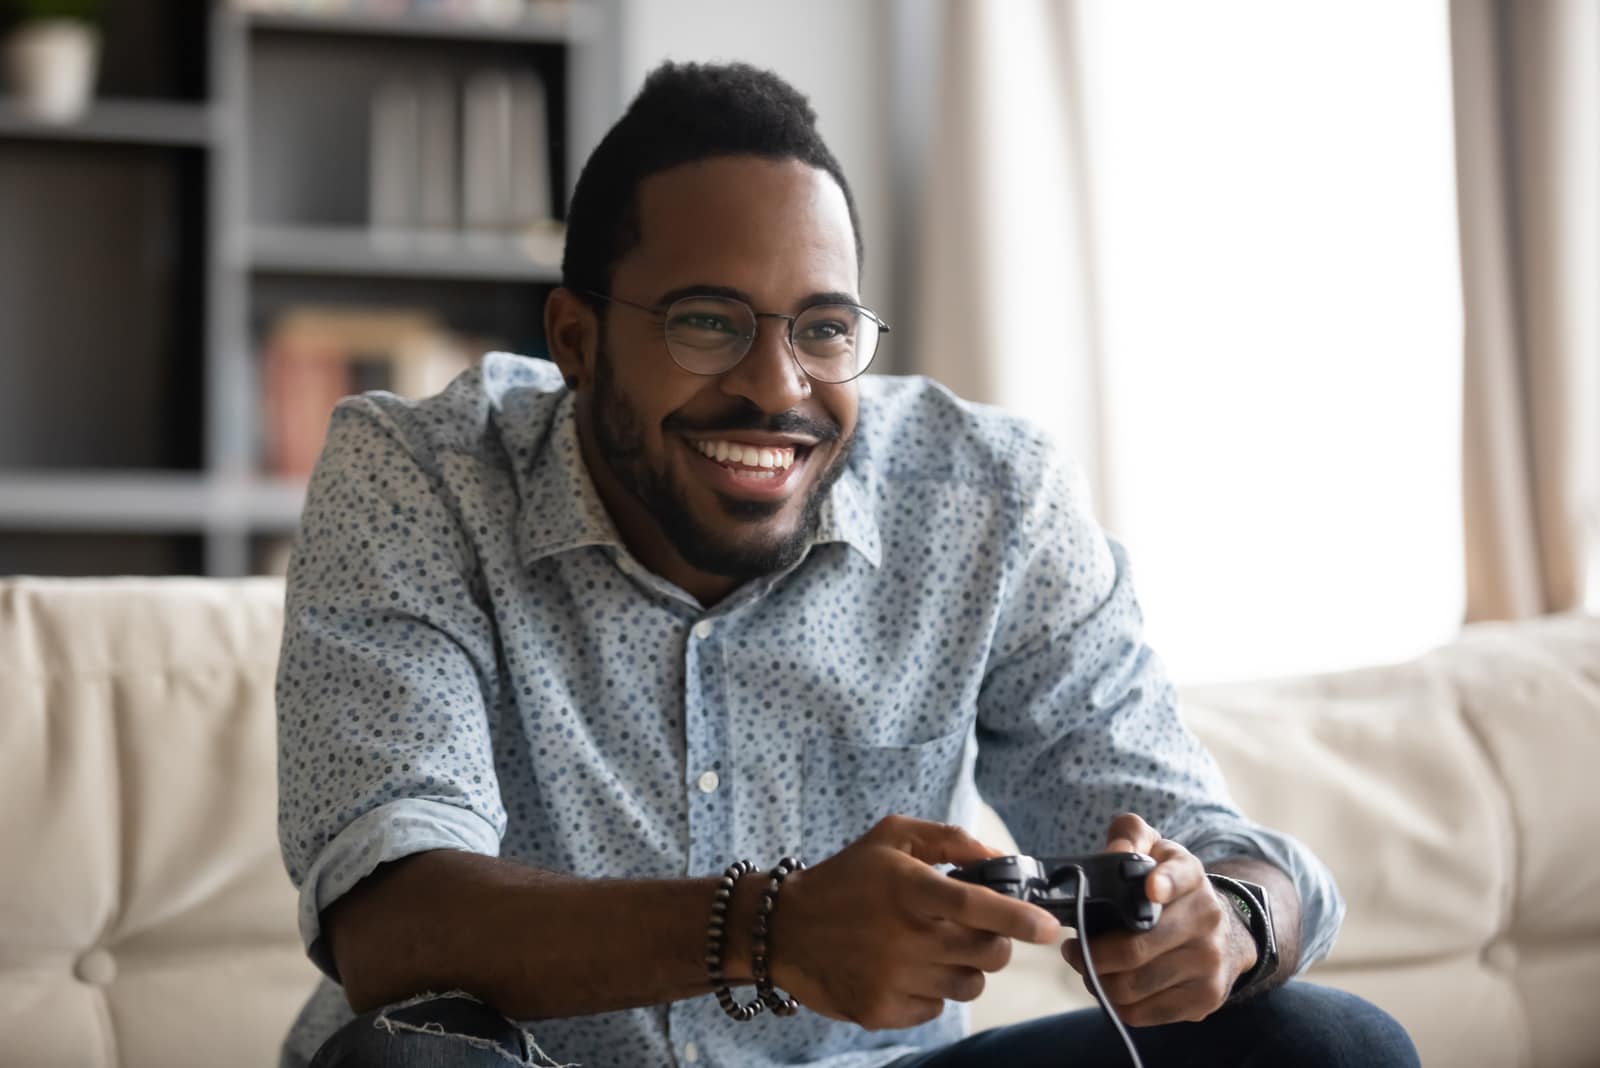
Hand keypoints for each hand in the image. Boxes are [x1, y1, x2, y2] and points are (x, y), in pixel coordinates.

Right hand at [769, 815, 1061, 1030]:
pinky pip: (935, 1010)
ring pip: (967, 986)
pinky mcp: (880, 1011)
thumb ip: (948, 839)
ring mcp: (891, 978)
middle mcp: (902, 936)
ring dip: (963, 968)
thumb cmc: (846, 877)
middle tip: (974, 931)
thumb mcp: (891, 836)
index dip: (1019, 917)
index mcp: (907, 887)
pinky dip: (930, 992)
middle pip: (986, 954)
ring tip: (934, 949)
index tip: (1048, 926)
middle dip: (994, 942)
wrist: (783, 929)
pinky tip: (905, 970)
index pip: (976, 905)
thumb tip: (997, 857)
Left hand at [1060, 813, 1256, 1026]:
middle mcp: (1207, 918)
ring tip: (1086, 966)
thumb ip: (1129, 834)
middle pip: (1135, 949)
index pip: (1179, 876)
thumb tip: (1114, 852)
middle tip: (1071, 949)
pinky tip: (1108, 986)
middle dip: (1090, 953)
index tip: (1150, 889)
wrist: (1224, 932)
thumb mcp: (1153, 849)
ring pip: (1134, 986)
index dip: (1164, 882)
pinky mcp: (1206, 999)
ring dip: (1097, 981)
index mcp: (1191, 875)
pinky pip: (1145, 1013)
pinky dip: (1116, 1004)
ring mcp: (1209, 962)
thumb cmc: (1168, 887)